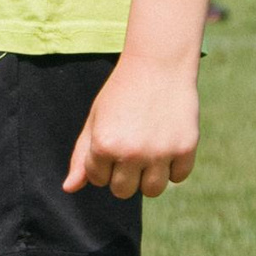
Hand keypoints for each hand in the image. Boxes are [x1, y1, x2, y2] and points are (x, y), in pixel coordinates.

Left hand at [63, 52, 198, 200]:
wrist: (158, 64)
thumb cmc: (121, 93)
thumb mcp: (96, 120)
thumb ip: (81, 156)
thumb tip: (69, 189)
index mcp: (104, 145)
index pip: (98, 178)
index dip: (103, 161)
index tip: (112, 138)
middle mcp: (132, 153)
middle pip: (123, 191)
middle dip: (124, 174)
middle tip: (131, 144)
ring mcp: (160, 153)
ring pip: (152, 190)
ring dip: (149, 176)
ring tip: (149, 149)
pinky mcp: (186, 149)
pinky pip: (178, 177)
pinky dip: (174, 165)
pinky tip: (168, 141)